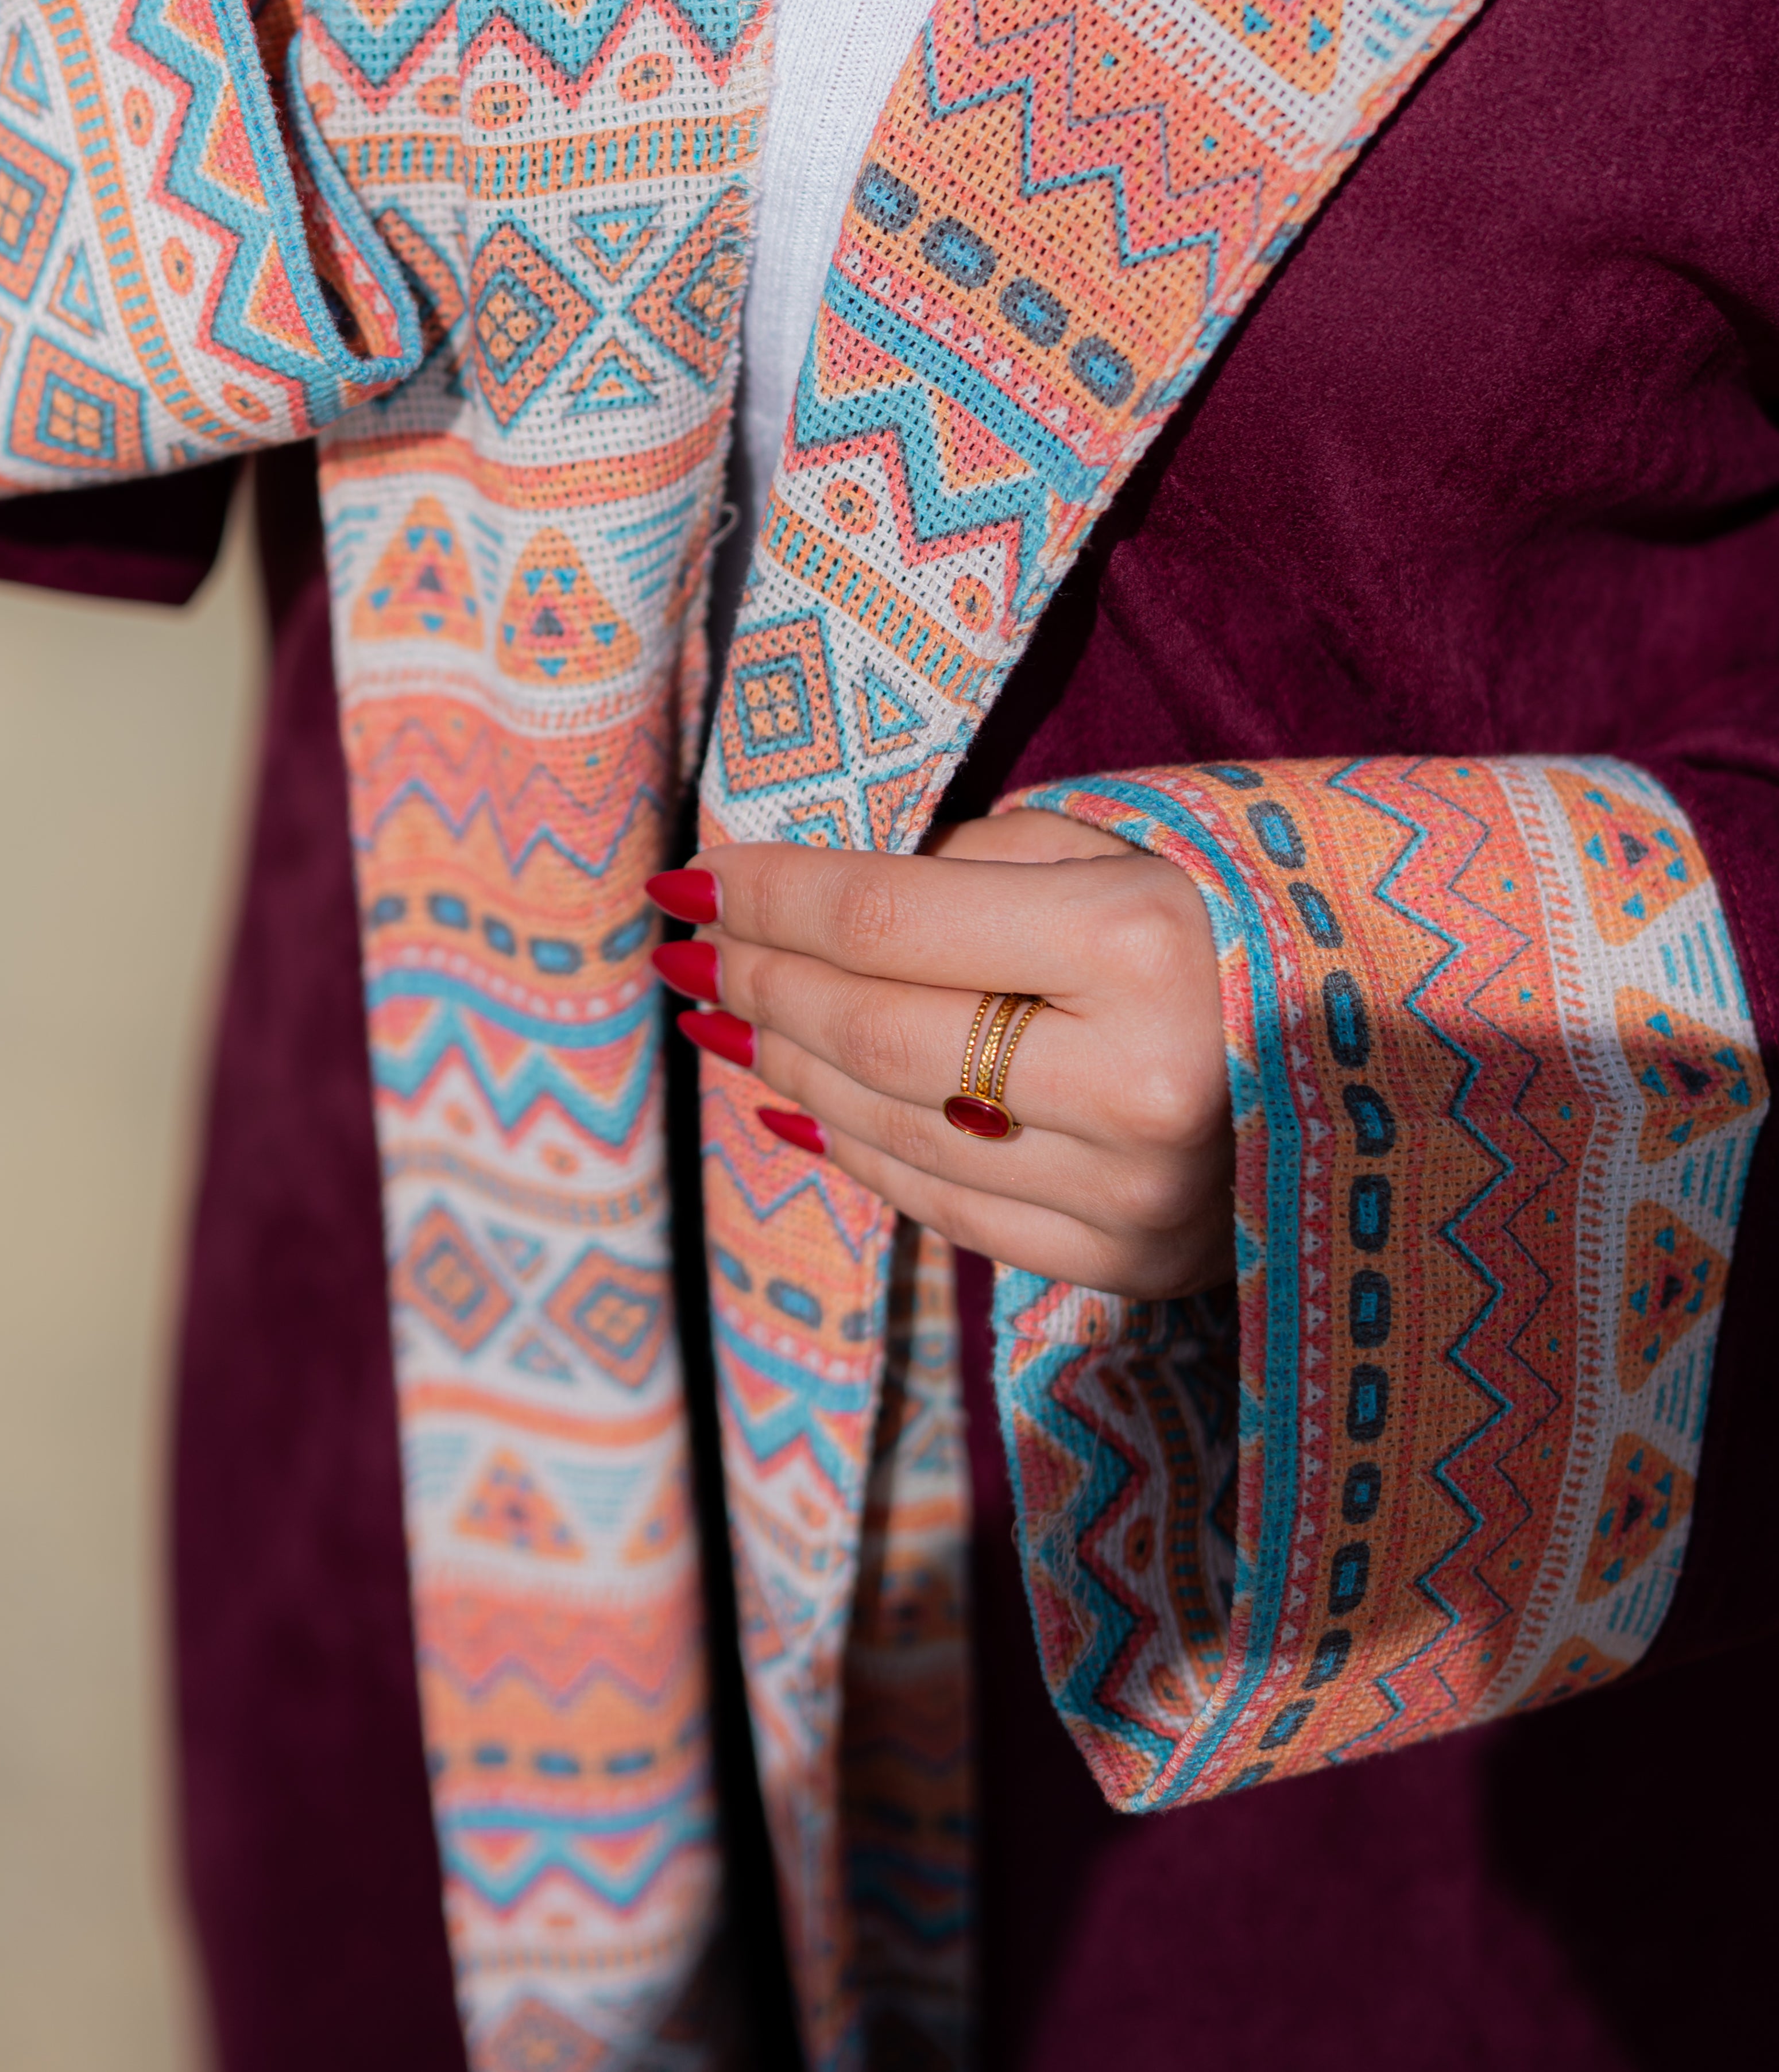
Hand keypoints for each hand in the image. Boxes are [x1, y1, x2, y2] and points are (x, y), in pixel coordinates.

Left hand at [652, 812, 1232, 1297]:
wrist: (1419, 1047)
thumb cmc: (1255, 915)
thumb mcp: (1139, 841)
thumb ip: (990, 862)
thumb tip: (836, 909)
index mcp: (1140, 944)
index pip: (886, 916)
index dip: (770, 893)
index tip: (690, 872)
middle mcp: (1132, 1083)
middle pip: (872, 1030)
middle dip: (758, 982)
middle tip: (688, 944)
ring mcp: (1132, 1196)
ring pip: (893, 1128)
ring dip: (784, 1069)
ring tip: (721, 1016)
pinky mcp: (1132, 1266)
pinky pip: (949, 1208)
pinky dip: (854, 1152)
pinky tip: (795, 1106)